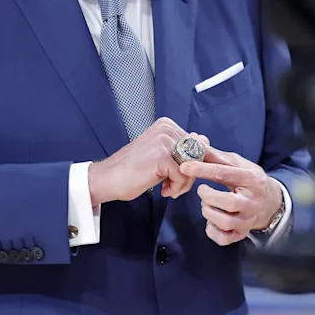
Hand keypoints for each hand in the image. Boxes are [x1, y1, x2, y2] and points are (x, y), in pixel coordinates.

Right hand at [88, 118, 206, 204]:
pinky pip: (184, 177)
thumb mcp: (161, 154)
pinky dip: (176, 189)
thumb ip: (183, 147)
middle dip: (188, 176)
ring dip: (182, 184)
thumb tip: (206, 141)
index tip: (176, 175)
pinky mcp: (162, 157)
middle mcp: (166, 129)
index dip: (191, 166)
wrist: (108, 179)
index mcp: (167, 125)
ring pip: (193, 168)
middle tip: (171, 184)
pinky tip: (163, 190)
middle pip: (198, 157)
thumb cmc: (132, 170)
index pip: (198, 146)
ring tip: (167, 187)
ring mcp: (164, 141)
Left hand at [178, 145, 282, 245]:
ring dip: (209, 212)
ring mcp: (249, 219)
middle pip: (228, 202)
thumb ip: (214, 154)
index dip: (202, 169)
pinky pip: (224, 238)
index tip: (184, 166)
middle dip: (208, 196)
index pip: (224, 173)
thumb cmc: (247, 179)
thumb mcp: (236, 163)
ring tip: (207, 203)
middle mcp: (252, 201)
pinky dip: (212, 231)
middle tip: (201, 190)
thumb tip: (194, 138)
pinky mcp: (243, 233)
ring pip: (225, 221)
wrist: (270, 201)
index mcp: (252, 178)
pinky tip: (211, 220)